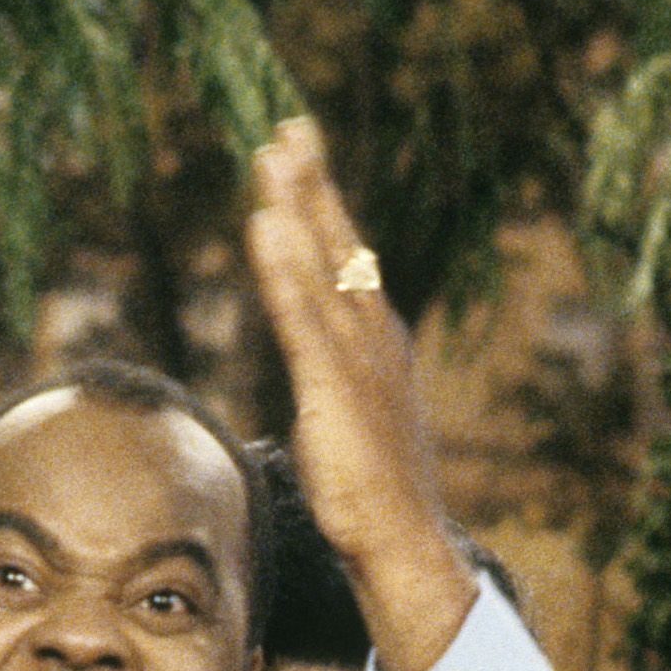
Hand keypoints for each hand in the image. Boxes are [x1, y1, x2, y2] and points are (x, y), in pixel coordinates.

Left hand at [243, 119, 473, 670]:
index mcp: (376, 341)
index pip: (345, 257)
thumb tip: (312, 364)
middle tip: (289, 127)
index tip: (297, 151)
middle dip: (313, 184)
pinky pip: (305, 315)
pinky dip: (287, 266)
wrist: (404, 544)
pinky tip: (266, 225)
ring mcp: (359, 360)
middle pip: (340, 245)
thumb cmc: (373, 494)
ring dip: (298, 208)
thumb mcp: (346, 420)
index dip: (321, 203)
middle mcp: (374, 338)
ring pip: (324, 267)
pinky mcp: (338, 388)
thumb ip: (328, 379)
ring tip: (273, 156)